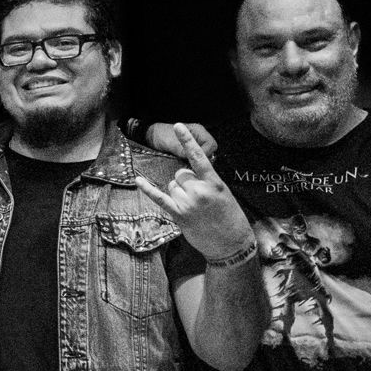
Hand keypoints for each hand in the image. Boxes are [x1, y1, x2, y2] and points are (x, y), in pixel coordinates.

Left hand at [135, 123, 254, 259]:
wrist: (232, 244)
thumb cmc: (230, 219)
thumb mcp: (224, 195)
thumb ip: (206, 182)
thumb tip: (187, 176)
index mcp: (214, 183)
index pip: (198, 157)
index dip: (187, 140)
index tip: (178, 126)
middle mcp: (199, 190)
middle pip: (180, 174)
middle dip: (185, 182)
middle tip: (198, 199)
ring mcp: (188, 203)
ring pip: (171, 186)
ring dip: (177, 193)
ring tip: (193, 208)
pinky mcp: (179, 215)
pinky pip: (159, 198)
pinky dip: (148, 189)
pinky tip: (138, 180)